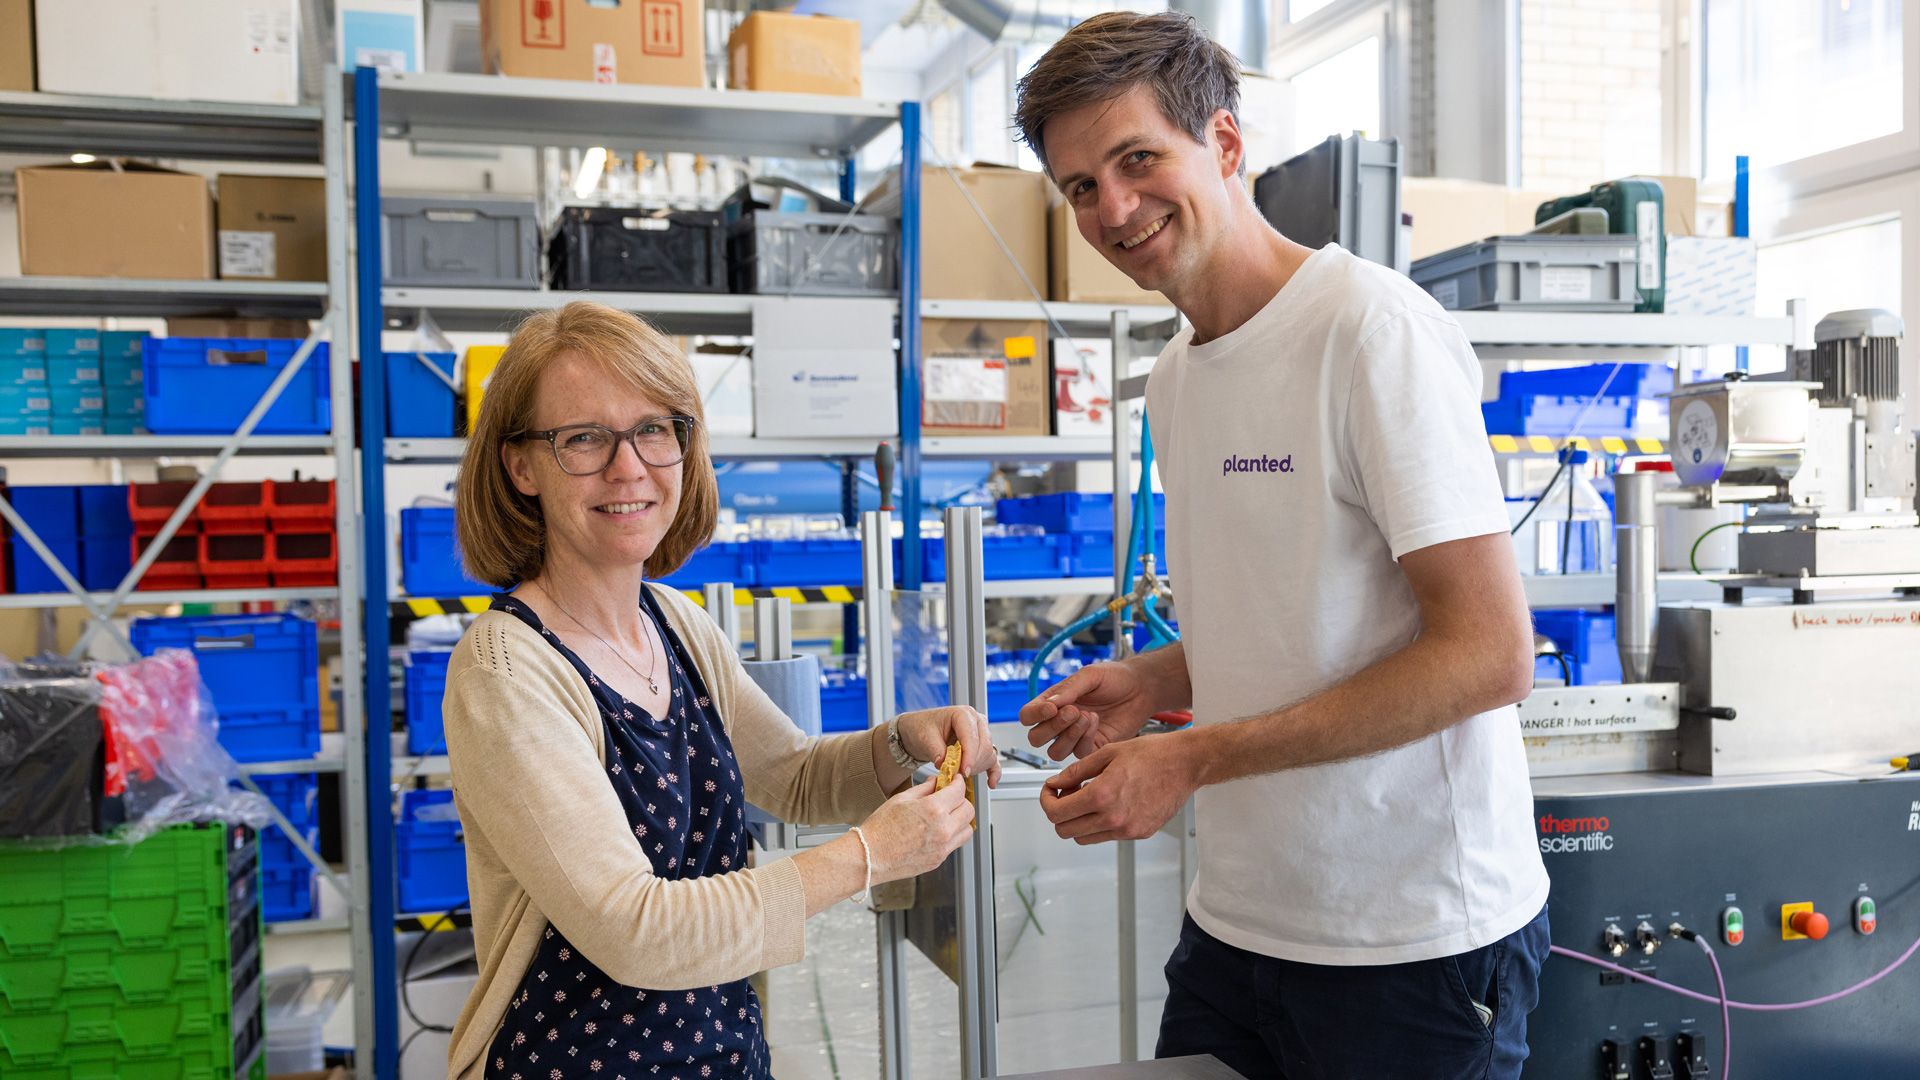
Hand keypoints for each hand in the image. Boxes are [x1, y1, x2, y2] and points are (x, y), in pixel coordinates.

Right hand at [859, 777, 974, 881]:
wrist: (870, 856)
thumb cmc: (880, 829)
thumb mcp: (901, 799)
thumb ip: (924, 788)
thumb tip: (937, 782)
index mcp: (934, 810)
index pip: (959, 791)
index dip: (958, 782)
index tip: (955, 781)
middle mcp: (943, 829)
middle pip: (969, 810)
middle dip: (961, 800)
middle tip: (950, 798)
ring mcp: (943, 847)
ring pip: (967, 829)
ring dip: (961, 820)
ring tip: (947, 816)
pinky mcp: (939, 860)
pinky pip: (955, 844)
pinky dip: (952, 835)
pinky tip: (936, 830)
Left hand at [895, 706, 1001, 787]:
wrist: (919, 731)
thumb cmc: (922, 728)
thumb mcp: (925, 737)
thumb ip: (937, 750)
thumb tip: (945, 764)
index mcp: (963, 714)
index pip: (972, 737)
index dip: (969, 756)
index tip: (963, 771)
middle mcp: (976, 721)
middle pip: (984, 746)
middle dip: (972, 763)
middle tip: (956, 774)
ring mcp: (981, 733)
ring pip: (989, 754)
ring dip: (977, 768)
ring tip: (960, 774)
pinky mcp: (981, 746)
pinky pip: (993, 760)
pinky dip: (993, 772)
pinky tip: (991, 782)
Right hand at [1019, 662, 1153, 761]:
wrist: (1141, 689)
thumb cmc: (1114, 678)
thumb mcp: (1090, 676)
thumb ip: (1069, 690)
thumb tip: (1049, 704)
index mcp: (1052, 702)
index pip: (1028, 716)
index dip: (1035, 715)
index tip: (1051, 707)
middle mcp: (1059, 722)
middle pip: (1036, 738)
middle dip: (1053, 727)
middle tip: (1073, 711)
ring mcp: (1074, 737)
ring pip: (1055, 751)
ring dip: (1069, 735)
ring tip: (1087, 716)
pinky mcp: (1091, 747)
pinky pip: (1078, 753)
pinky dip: (1085, 739)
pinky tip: (1096, 722)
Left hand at [1039, 735, 1199, 844]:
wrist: (1186, 764)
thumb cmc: (1153, 753)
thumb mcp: (1108, 753)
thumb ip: (1076, 771)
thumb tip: (1055, 783)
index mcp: (1102, 795)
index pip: (1056, 813)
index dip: (1046, 801)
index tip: (1050, 791)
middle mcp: (1113, 818)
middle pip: (1066, 831)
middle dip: (1059, 812)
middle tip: (1067, 794)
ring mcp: (1127, 830)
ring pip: (1084, 838)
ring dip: (1078, 821)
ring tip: (1089, 797)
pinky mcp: (1139, 833)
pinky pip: (1107, 835)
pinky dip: (1100, 823)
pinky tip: (1109, 802)